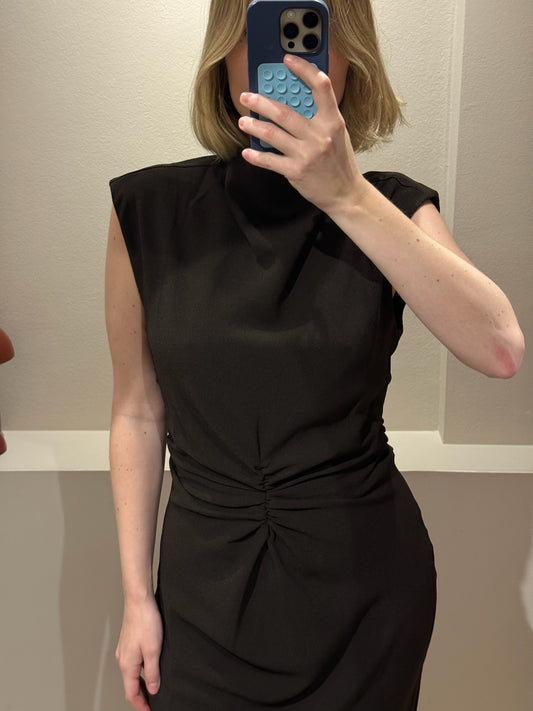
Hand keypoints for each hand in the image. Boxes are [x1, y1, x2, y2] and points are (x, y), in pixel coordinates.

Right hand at [115, 596, 162, 710]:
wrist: (139, 600)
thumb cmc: (146, 621)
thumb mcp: (154, 650)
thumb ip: (153, 672)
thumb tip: (153, 689)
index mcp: (127, 664)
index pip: (131, 693)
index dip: (141, 704)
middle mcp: (123, 659)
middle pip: (130, 684)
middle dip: (141, 695)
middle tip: (152, 702)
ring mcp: (124, 650)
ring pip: (131, 673)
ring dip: (141, 683)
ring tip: (153, 687)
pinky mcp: (128, 642)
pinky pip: (133, 663)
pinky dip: (140, 670)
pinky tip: (150, 666)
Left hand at [238, 54, 367, 214]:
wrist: (345, 194)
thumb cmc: (340, 163)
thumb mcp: (337, 134)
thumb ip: (320, 118)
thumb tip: (294, 101)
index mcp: (332, 121)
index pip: (320, 87)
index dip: (304, 70)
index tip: (288, 61)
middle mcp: (319, 135)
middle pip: (284, 112)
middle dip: (260, 102)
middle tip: (246, 96)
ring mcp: (306, 154)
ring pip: (272, 134)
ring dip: (254, 126)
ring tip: (243, 120)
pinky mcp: (296, 172)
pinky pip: (269, 161)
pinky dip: (255, 156)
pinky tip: (247, 152)